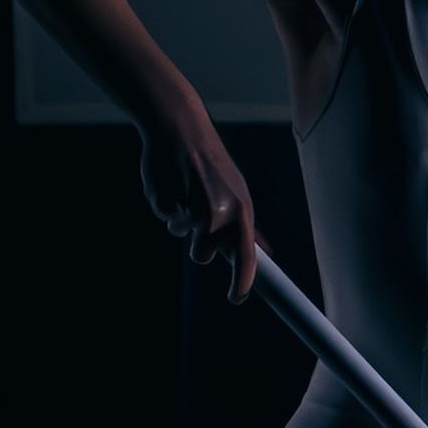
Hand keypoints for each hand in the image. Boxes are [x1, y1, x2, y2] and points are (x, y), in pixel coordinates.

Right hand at [140, 120, 260, 303]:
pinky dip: (164, 205)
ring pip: (180, 235)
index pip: (246, 257)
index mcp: (240, 210)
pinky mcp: (165, 201)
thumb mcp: (236, 191)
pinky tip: (170, 182)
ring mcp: (190, 208)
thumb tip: (264, 254)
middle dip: (197, 247)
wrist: (180, 129)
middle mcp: (218, 212)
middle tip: (197, 218)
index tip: (236, 298)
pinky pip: (164, 217)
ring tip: (184, 193)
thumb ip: (245, 225)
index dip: (242, 282)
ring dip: (179, 222)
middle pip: (203, 255)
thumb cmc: (210, 165)